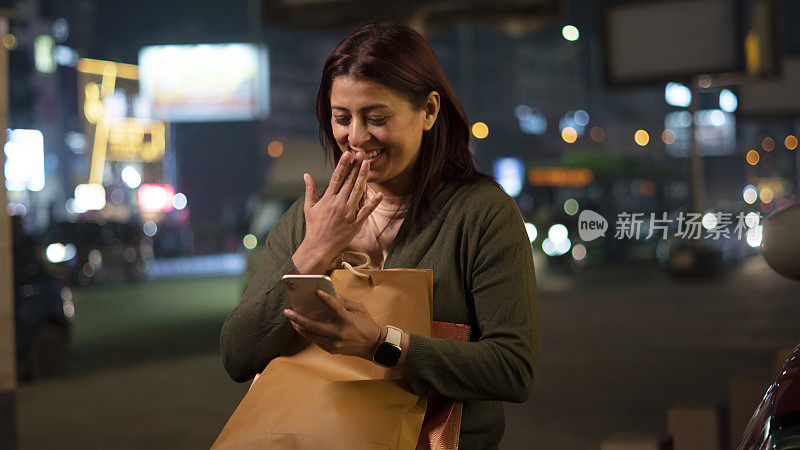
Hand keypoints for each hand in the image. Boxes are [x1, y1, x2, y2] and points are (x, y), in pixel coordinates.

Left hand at [283, 289, 381, 359]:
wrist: (372, 345)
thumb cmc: (366, 323)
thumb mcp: (359, 308)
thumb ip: (344, 301)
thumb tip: (329, 293)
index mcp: (347, 320)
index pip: (335, 308)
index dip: (325, 298)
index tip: (316, 290)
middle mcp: (339, 333)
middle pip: (313, 326)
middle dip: (298, 318)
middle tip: (287, 311)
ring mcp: (334, 343)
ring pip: (310, 335)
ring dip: (298, 326)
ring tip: (291, 318)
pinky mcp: (331, 350)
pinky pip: (315, 340)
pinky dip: (307, 333)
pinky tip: (301, 326)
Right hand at [292, 152, 382, 273]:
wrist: (319, 247)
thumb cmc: (314, 227)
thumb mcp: (309, 207)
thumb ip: (310, 190)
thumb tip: (306, 175)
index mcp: (328, 199)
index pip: (336, 178)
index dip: (343, 165)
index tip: (348, 154)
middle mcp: (338, 204)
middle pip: (349, 182)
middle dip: (356, 167)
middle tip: (362, 154)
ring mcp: (348, 214)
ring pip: (358, 192)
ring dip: (363, 178)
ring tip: (368, 165)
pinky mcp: (355, 224)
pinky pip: (366, 212)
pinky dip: (373, 203)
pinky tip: (379, 195)